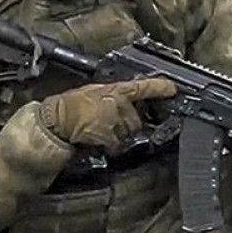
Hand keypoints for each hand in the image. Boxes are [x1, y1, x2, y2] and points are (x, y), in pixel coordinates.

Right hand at [39, 78, 176, 150]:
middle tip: (109, 123)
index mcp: (116, 90)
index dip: (160, 88)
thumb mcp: (94, 91)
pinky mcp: (110, 136)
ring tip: (100, 129)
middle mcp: (119, 104)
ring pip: (128, 133)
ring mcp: (116, 121)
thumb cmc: (71, 104)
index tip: (173, 89)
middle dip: (127, 124)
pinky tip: (98, 139)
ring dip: (118, 135)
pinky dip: (110, 145)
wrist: (57, 118)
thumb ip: (114, 94)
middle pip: (136, 120)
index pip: (143, 87)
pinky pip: (117, 144)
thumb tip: (125, 98)